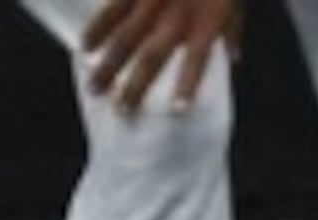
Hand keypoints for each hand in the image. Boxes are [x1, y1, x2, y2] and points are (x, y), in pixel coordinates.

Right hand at [80, 0, 236, 115]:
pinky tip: (84, 48)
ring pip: (126, 38)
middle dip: (135, 87)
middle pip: (153, 56)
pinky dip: (97, 30)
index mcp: (205, 18)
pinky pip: (112, 9)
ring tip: (93, 88)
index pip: (198, 59)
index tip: (177, 112)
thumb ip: (232, 28)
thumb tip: (233, 59)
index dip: (187, 86)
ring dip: (108, 66)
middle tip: (120, 112)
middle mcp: (177, 12)